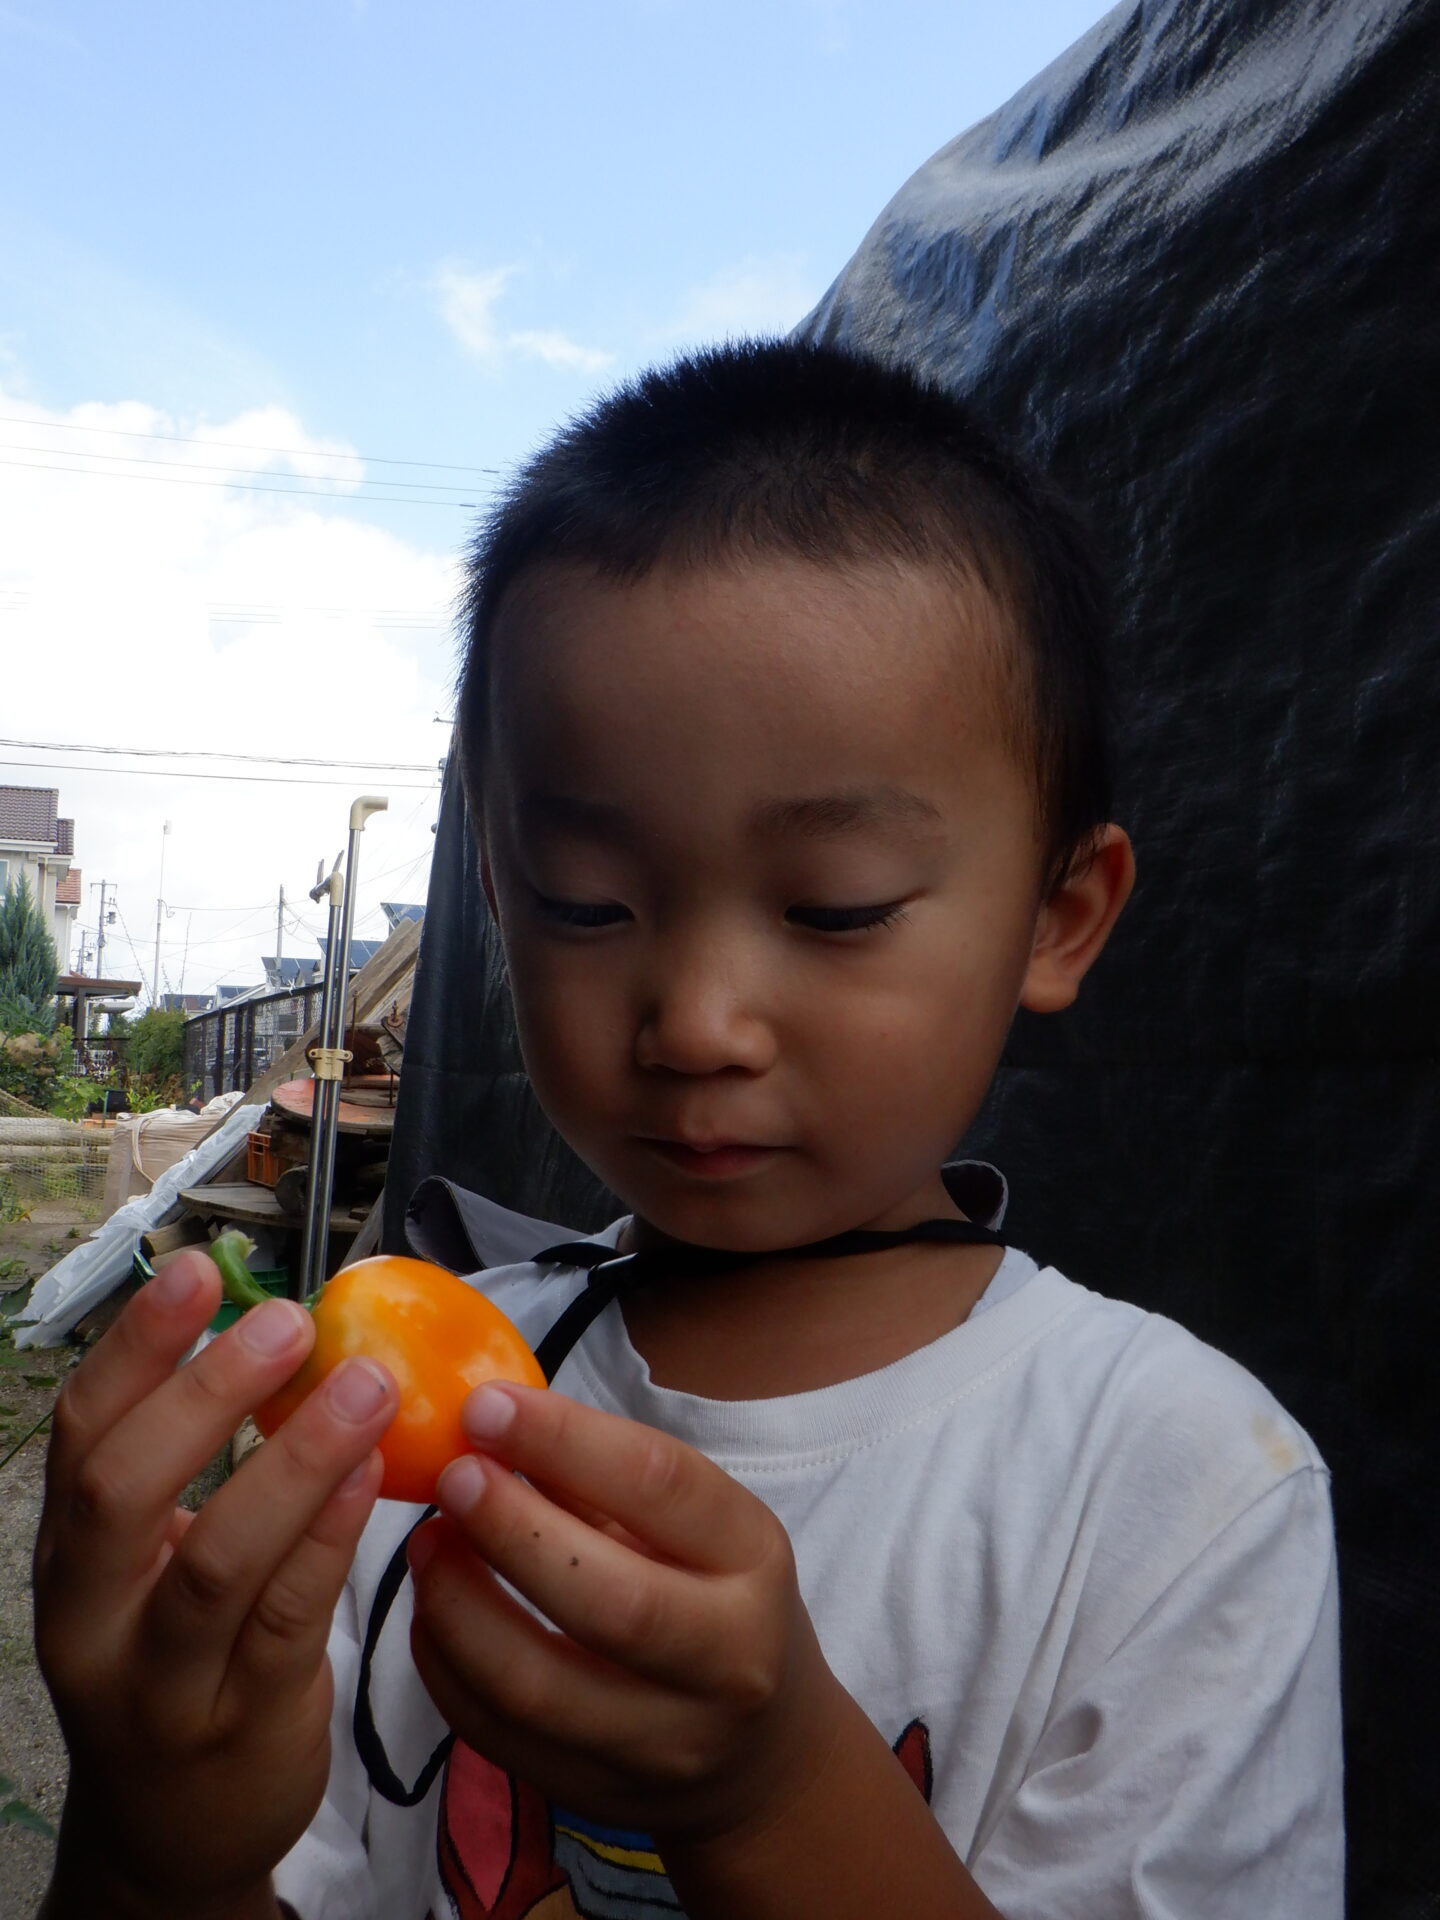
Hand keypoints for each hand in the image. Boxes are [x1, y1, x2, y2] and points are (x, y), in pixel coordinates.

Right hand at [33, 1249, 397, 1918]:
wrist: (173, 1840)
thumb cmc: (176, 1665)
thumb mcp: (151, 1572)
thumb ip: (193, 1470)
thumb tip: (279, 1333)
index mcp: (72, 1560)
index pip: (82, 1437)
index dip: (135, 1348)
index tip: (194, 1269)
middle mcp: (96, 1620)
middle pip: (123, 1493)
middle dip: (205, 1396)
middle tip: (288, 1322)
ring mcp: (165, 1683)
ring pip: (218, 1563)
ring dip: (296, 1460)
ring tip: (366, 1384)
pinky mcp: (243, 1727)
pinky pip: (290, 1619)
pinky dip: (333, 1536)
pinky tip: (374, 1473)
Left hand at [406, 1382, 848, 1848]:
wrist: (761, 1752)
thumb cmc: (713, 1596)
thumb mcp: (698, 1524)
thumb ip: (605, 1479)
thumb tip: (493, 1422)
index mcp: (753, 1558)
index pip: (661, 1487)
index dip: (564, 1440)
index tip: (484, 1406)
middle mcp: (726, 1659)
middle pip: (608, 1600)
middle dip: (512, 1530)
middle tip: (450, 1479)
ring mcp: (665, 1744)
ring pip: (539, 1686)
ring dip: (461, 1605)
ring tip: (427, 1543)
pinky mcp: (600, 1797)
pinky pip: (500, 1737)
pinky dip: (447, 1670)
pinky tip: (431, 1614)